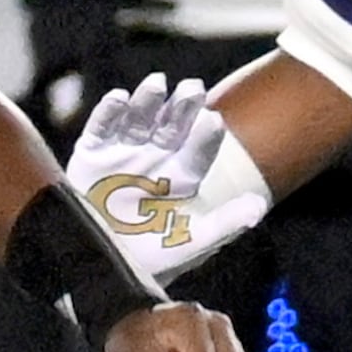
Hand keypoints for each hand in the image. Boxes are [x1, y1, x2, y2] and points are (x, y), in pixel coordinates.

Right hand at [66, 74, 268, 289]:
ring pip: (139, 120)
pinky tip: (119, 97)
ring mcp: (123, 154)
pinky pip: (101, 128)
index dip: (205, 134)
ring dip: (148, 101)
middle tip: (193, 89)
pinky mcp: (92, 155)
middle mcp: (156, 158)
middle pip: (172, 125)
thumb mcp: (190, 243)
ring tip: (157, 83)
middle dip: (182, 107)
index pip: (199, 148)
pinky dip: (108, 112)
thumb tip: (260, 206)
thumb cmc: (148, 258)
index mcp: (182, 176)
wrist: (98, 268)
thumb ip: (225, 223)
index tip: (212, 120)